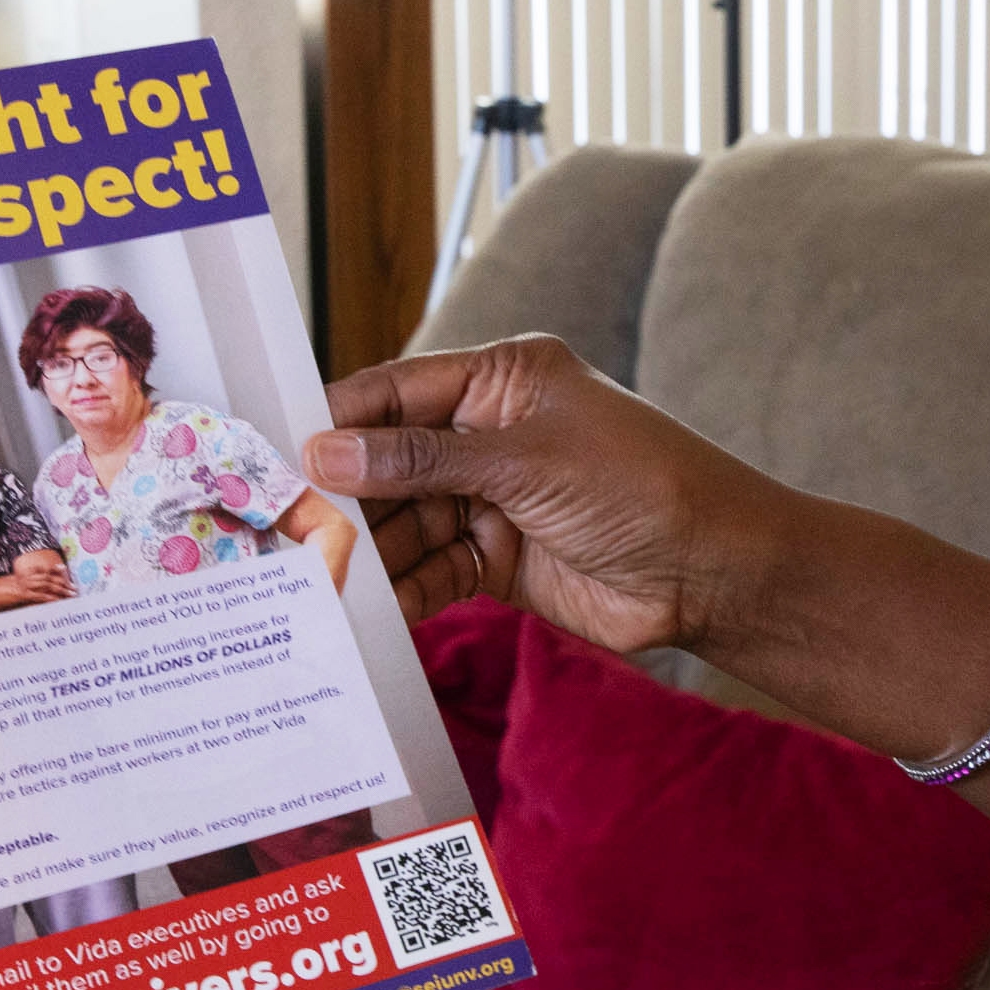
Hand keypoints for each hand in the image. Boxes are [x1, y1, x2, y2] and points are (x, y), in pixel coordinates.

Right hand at [0, 567, 74, 611]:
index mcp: (16, 577)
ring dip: (60, 590)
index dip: (52, 571)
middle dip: (62, 582)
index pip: (38, 571)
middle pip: (46, 577)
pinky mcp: (19, 595)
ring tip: (71, 595)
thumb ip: (10, 594)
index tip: (63, 570)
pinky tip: (58, 602)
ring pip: (46, 586)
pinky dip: (50, 599)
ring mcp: (20, 586)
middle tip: (74, 587)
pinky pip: (38, 596)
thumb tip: (16, 600)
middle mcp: (21, 579)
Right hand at [306, 336, 790, 654]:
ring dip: (367, 552)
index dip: (337, 424)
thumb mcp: (525, 462)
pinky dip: (401, 591)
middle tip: (282, 531)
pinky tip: (367, 609)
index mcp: (501, 380)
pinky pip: (430, 571)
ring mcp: (491, 500)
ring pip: (404, 523)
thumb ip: (423, 462)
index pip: (396, 392)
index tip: (275, 455)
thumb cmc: (642, 485)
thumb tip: (327, 453)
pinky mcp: (496, 561)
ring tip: (315, 579)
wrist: (714, 572)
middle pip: (389, 464)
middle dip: (344, 498)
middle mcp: (488, 434)